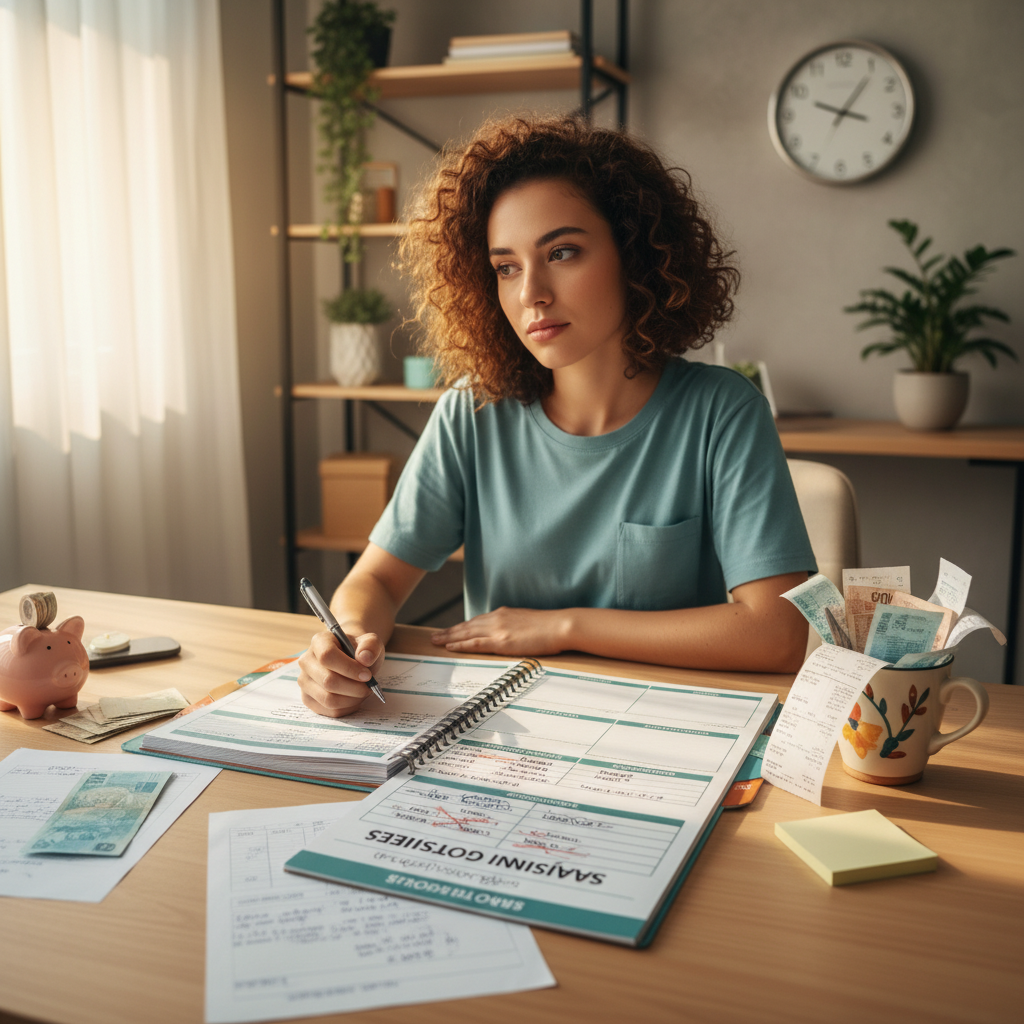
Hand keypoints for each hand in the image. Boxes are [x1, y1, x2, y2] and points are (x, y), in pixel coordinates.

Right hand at [297, 629, 384, 717]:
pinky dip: (347, 708)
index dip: (348, 668)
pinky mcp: (308, 698)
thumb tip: (364, 658)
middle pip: (327, 681)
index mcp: (319, 642)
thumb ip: (370, 646)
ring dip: (351, 699)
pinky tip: (355, 699)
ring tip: (363, 692)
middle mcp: (306, 661)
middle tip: (369, 687)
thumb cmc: (359, 650)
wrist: (352, 658)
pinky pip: (328, 711)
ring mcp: (305, 681)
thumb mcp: (370, 642)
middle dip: (354, 688)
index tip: (367, 675)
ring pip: (328, 699)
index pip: (327, 656)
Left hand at [431, 607, 569, 655]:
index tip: (451, 631)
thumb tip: (510, 636)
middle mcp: (497, 618)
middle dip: (449, 631)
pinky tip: (450, 646)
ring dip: (449, 637)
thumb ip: (514, 627)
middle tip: (434, 636)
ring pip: (467, 633)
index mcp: (504, 614)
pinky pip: (476, 643)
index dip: (462, 627)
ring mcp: (498, 629)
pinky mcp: (502, 640)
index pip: (477, 621)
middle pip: (467, 626)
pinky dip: (461, 644)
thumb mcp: (528, 623)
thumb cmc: (550, 627)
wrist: (561, 625)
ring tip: (435, 641)